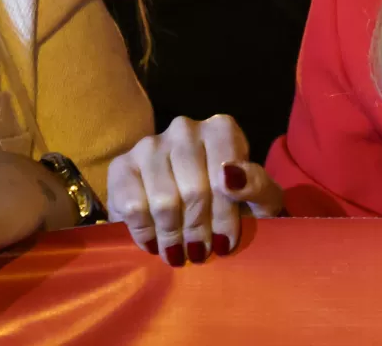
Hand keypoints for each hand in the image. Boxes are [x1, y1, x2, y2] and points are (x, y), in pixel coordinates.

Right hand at [105, 116, 282, 266]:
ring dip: (173, 236)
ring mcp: (150, 145)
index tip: (225, 241)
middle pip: (193, 191)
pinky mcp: (121, 166)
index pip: (224, 176)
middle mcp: (184, 128)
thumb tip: (231, 176)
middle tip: (201, 252)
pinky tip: (156, 243)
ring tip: (180, 253)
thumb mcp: (260, 199)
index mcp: (221, 129)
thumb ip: (258, 186)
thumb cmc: (234, 203)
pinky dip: (146, 233)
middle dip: (199, 230)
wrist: (195, 209)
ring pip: (164, 202)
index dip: (225, 214)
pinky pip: (132, 207)